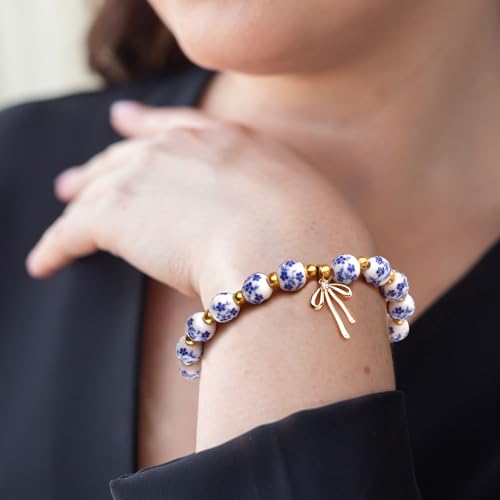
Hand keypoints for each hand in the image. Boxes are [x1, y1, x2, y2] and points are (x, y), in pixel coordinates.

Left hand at [26, 102, 394, 449]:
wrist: (290, 251)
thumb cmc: (317, 240)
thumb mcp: (306, 206)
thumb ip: (280, 204)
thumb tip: (280, 223)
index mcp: (233, 143)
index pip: (177, 127)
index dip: (148, 126)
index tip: (127, 123)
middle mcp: (185, 149)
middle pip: (130, 154)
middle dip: (105, 165)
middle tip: (83, 177)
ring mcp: (149, 176)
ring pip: (99, 186)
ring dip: (80, 201)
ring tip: (65, 210)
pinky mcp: (119, 215)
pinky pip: (73, 231)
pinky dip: (56, 248)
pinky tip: (45, 263)